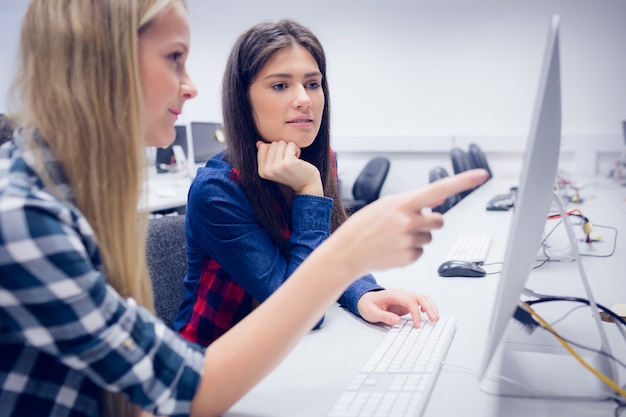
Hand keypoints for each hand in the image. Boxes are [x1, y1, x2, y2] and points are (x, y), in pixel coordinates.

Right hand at [256, 140, 322, 195]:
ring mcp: (277, 167)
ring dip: (290, 148)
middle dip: (283, 148)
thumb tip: (259, 143)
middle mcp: (268, 170)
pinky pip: (290, 144)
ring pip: (281, 143)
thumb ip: (266, 155)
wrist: (307, 185)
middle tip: (289, 159)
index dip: (274, 149)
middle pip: (273, 144)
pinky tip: (298, 158)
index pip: (262, 148)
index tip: (281, 158)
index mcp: (262, 172)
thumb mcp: (276, 166)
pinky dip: (296, 148)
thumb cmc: (292, 173)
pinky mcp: (288, 163)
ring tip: (293, 159)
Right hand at [323, 169, 488, 277]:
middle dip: (431, 221)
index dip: (463, 181)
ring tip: (395, 237)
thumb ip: (414, 202)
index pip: (439, 188)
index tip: (482, 175)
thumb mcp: (385, 205)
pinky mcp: (409, 257)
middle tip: (409, 223)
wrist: (346, 252)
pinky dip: (411, 249)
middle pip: (439, 219)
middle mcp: (408, 221)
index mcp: (402, 203)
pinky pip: (422, 251)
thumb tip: (442, 196)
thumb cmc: (364, 226)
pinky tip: (393, 248)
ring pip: (430, 236)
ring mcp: (409, 240)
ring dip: (419, 236)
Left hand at [357, 289, 438, 327]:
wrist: (365, 300)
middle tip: (434, 320)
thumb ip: (384, 316)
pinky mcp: (407, 301)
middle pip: (420, 297)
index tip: (417, 325)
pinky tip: (429, 314)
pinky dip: (427, 306)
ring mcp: (404, 296)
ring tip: (435, 318)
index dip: (415, 313)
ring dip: (431, 306)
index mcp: (392, 295)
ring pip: (422, 297)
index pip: (409, 301)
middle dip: (429, 308)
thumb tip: (396, 320)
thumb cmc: (368, 305)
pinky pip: (420, 301)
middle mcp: (401, 293)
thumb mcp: (371, 313)